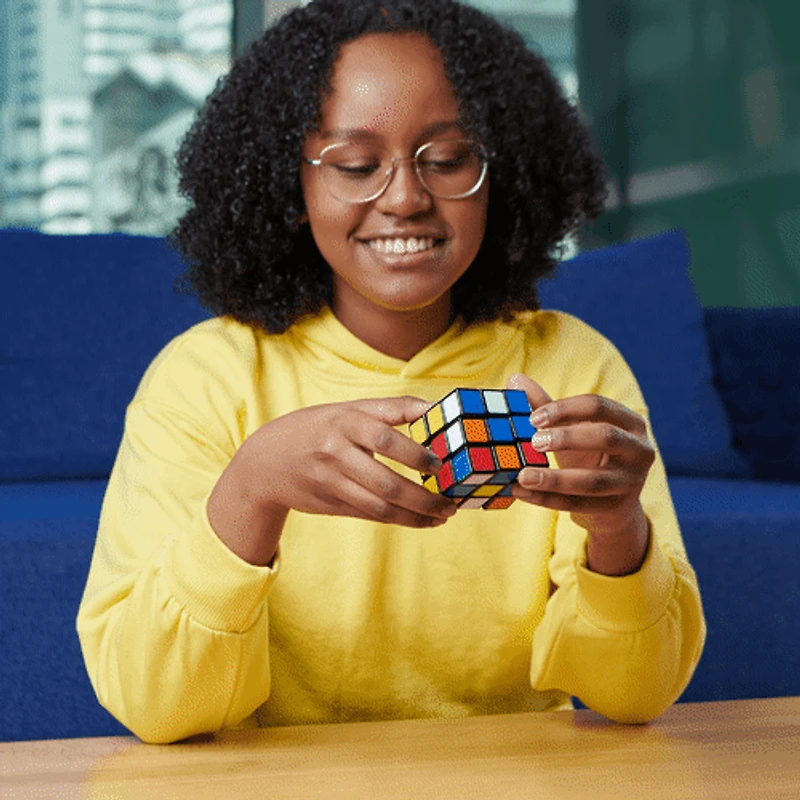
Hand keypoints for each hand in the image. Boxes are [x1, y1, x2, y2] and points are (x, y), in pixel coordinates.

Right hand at [235, 396, 456, 528]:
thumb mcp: (347, 410)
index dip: (415, 453)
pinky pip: (370, 516)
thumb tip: (435, 408)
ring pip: (380, 506)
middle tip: (451, 502)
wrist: (265, 462)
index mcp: (344, 421)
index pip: (385, 438)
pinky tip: (422, 520)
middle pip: (386, 483)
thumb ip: (390, 409)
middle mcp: (335, 452)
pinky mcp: (329, 505)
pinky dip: (399, 520)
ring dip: (416, 515)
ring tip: (443, 515)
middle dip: (424, 497)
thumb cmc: (318, 428)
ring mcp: (331, 482)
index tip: (441, 465)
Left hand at [507, 374, 654, 574]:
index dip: (565, 409)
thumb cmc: (590, 457)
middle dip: (568, 437)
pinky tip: (521, 492)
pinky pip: (578, 505)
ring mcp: (631, 482)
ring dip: (554, 478)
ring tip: (522, 475)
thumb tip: (514, 379)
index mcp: (630, 422)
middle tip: (534, 441)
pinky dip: (547, 499)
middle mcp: (639, 450)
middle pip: (606, 437)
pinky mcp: (616, 509)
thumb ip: (546, 407)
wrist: (611, 505)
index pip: (598, 406)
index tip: (533, 418)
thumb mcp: (572, 430)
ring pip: (593, 481)